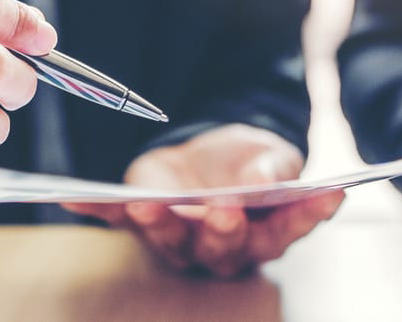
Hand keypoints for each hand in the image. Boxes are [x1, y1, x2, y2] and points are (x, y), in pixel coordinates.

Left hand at [65, 124, 342, 277]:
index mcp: (265, 230)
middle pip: (226, 247)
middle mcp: (223, 245)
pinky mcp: (145, 219)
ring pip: (173, 242)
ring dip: (162, 226)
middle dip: (225, 230)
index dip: (306, 216)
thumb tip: (268, 176)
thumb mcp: (267, 154)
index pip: (289, 228)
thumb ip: (273, 167)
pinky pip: (117, 219)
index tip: (328, 195)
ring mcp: (181, 236)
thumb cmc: (247, 163)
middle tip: (225, 210)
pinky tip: (73, 199)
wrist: (210, 154)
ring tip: (152, 208)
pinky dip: (95, 209)